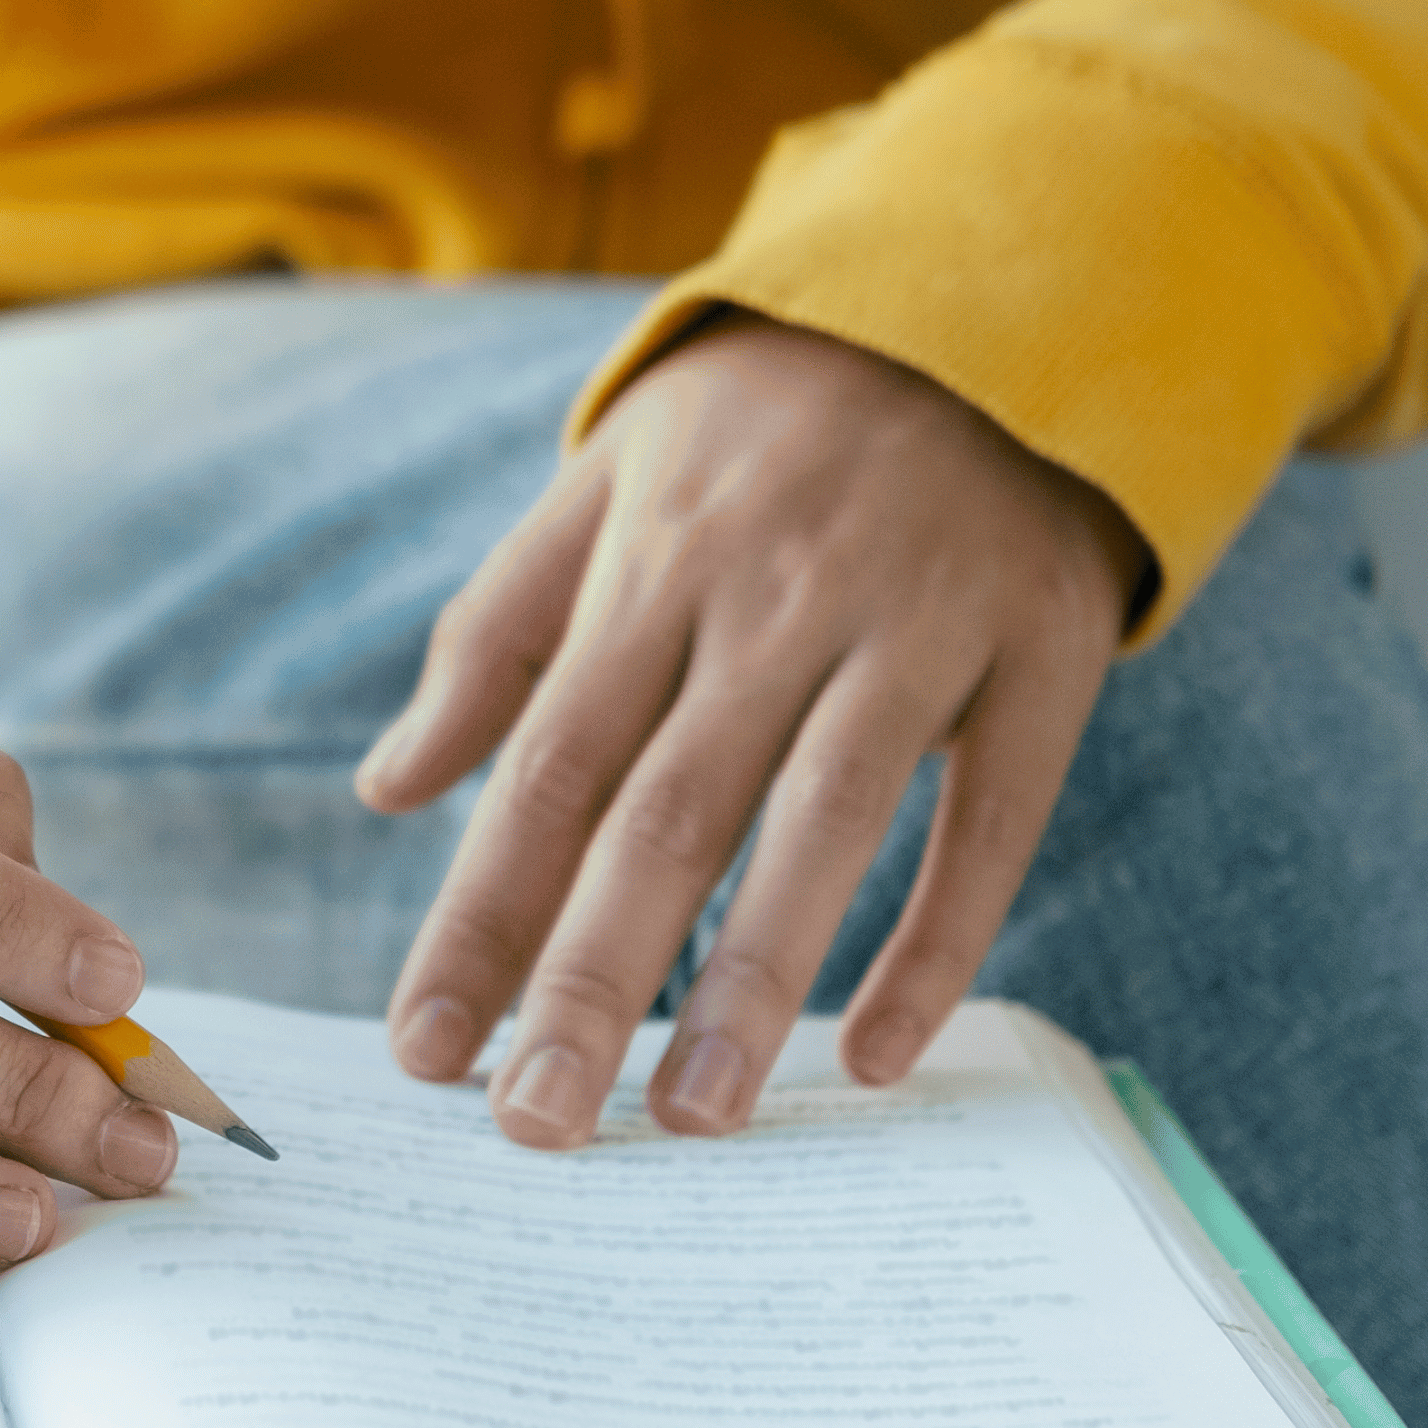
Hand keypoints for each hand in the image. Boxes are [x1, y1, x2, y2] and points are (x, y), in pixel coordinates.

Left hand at [360, 319, 1145, 1144]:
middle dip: (590, 978)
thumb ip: (498, 632)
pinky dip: (939, 939)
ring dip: (754, 982)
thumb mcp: (607, 481)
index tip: (424, 1049)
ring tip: (691, 1122)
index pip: (545, 766)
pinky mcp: (1041, 653)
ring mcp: (914, 624)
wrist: (985, 301)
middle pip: (665, 812)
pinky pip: (992, 820)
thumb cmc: (762, 424)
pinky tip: (880, 1056)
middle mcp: (774, 596)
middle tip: (536, 1126)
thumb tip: (387, 790)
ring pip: (822, 824)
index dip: (480, 914)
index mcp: (653, 561)